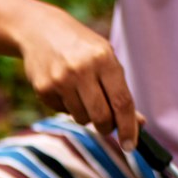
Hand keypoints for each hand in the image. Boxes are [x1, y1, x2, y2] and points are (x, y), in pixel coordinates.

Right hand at [16, 9, 139, 149]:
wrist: (40, 31)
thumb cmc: (81, 47)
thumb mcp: (105, 60)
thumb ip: (119, 91)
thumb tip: (137, 123)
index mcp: (104, 59)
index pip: (121, 102)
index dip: (129, 127)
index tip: (131, 146)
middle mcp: (82, 69)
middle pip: (101, 116)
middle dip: (107, 127)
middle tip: (107, 126)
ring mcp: (60, 80)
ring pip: (81, 118)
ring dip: (86, 114)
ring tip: (81, 94)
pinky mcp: (43, 89)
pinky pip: (62, 112)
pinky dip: (67, 106)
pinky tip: (63, 87)